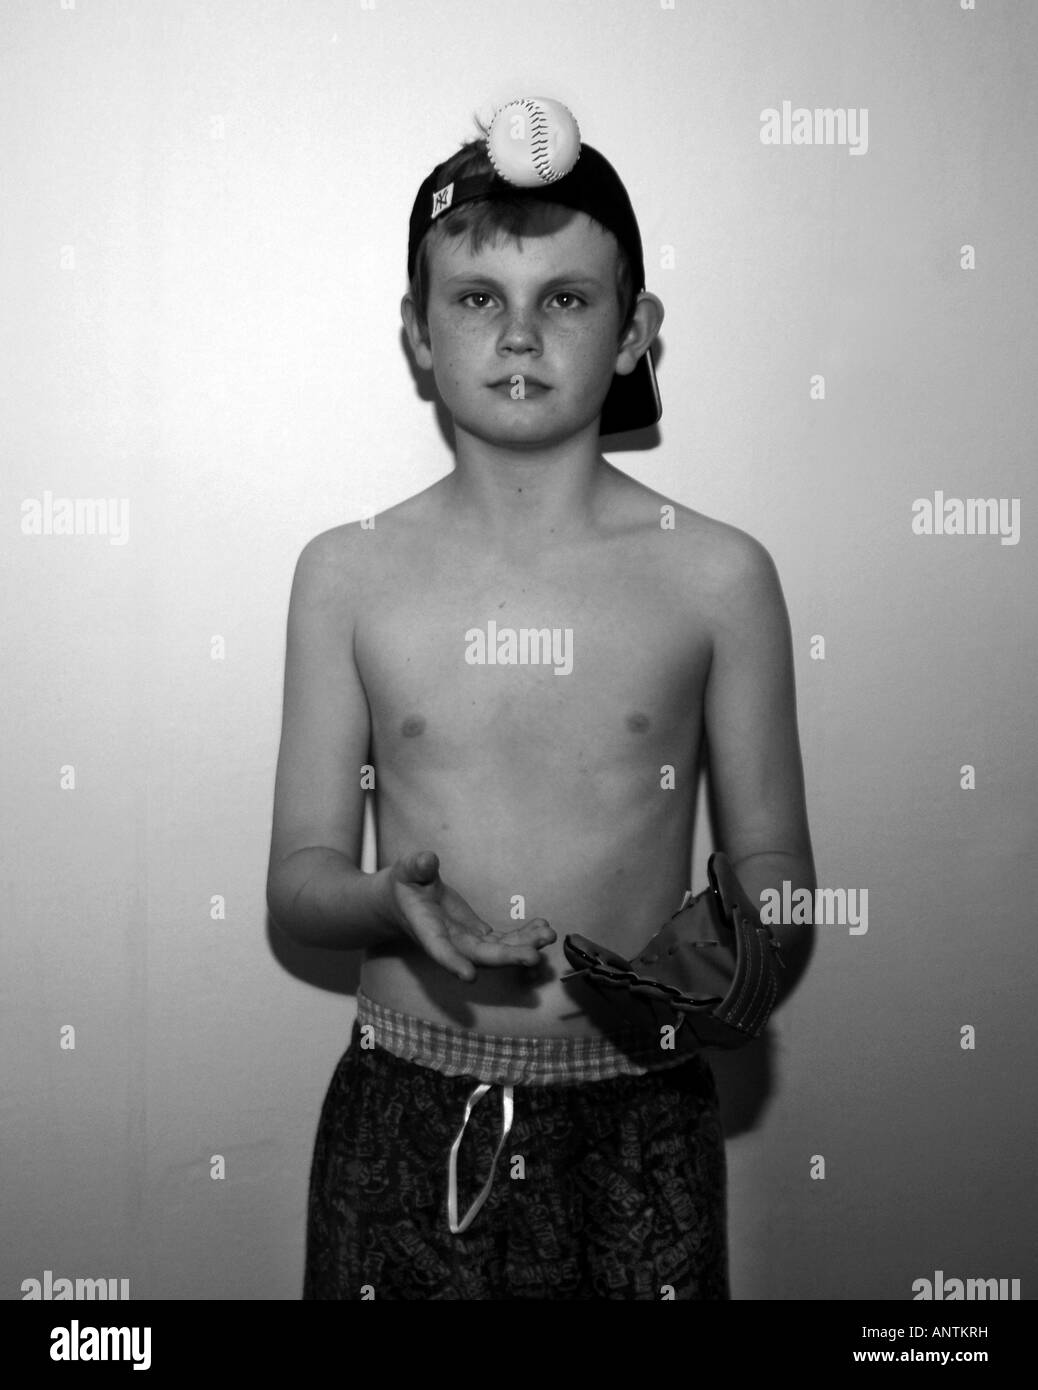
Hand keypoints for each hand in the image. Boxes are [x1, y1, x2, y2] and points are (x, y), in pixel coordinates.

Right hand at [382, 850, 555, 981]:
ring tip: (548, 935)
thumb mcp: (407, 871)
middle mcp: (451, 942)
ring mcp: (468, 941)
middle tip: (534, 956)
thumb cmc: (406, 884)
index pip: (439, 949)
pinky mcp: (479, 935)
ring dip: (524, 946)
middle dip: (507, 957)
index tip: (469, 976)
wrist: (405, 900)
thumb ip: (417, 867)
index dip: (453, 963)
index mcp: (427, 930)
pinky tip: (542, 928)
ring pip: (498, 951)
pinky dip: (524, 936)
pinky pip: (504, 941)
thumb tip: (428, 859)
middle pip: (480, 956)